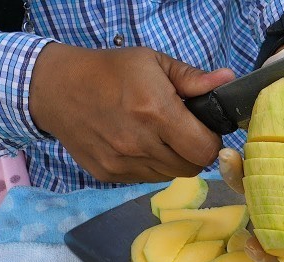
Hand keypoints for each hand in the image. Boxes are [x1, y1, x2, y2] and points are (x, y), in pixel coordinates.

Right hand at [29, 43, 234, 182]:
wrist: (56, 89)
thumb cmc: (109, 71)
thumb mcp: (153, 62)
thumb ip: (193, 78)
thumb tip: (227, 81)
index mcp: (155, 111)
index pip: (204, 149)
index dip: (211, 141)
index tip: (204, 129)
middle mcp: (139, 143)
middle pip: (191, 168)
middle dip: (195, 152)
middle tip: (184, 132)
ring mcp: (122, 163)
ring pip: (170, 176)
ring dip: (174, 160)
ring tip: (159, 136)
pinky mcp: (109, 175)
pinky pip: (146, 179)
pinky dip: (151, 166)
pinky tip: (139, 144)